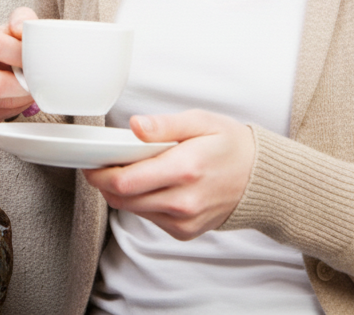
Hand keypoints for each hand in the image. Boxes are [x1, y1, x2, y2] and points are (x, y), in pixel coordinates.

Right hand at [0, 7, 37, 123]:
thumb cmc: (6, 42)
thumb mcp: (15, 24)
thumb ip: (23, 19)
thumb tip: (20, 28)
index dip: (20, 55)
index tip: (36, 58)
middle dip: (23, 85)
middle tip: (38, 80)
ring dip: (20, 98)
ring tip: (29, 86)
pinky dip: (13, 110)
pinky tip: (17, 96)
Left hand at [82, 110, 254, 240]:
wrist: (261, 179)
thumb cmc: (231, 146)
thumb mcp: (201, 121)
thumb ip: (164, 124)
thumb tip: (135, 126)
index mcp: (185, 169)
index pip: (125, 180)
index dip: (100, 172)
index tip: (92, 161)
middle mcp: (183, 201)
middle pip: (123, 198)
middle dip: (105, 181)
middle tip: (103, 164)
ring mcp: (184, 220)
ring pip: (132, 210)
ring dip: (122, 192)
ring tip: (129, 171)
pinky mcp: (185, 231)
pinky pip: (149, 218)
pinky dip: (141, 202)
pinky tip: (151, 186)